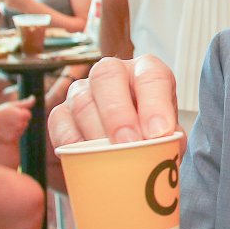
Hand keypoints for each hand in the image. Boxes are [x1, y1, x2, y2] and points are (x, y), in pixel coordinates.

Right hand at [0, 97, 34, 142]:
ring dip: (16, 128)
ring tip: (5, 125)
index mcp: (23, 115)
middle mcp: (22, 125)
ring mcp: (18, 132)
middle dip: (19, 121)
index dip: (20, 113)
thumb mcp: (12, 105)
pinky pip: (16, 136)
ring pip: (21, 130)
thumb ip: (25, 102)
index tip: (11, 113)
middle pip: (25, 123)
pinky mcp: (12, 139)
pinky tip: (4, 130)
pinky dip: (11, 134)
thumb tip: (34, 98)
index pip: (28, 114)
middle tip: (7, 119)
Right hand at [48, 55, 180, 148]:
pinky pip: (59, 122)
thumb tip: (164, 148)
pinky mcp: (62, 112)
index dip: (155, 104)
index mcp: (145, 71)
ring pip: (82, 100)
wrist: (126, 145)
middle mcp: (113, 72)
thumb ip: (169, 139)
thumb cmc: (151, 132)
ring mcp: (83, 89)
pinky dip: (73, 142)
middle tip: (130, 144)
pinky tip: (86, 158)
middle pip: (107, 76)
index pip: (151, 76)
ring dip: (96, 132)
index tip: (159, 133)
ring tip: (110, 157)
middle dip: (119, 114)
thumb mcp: (168, 133)